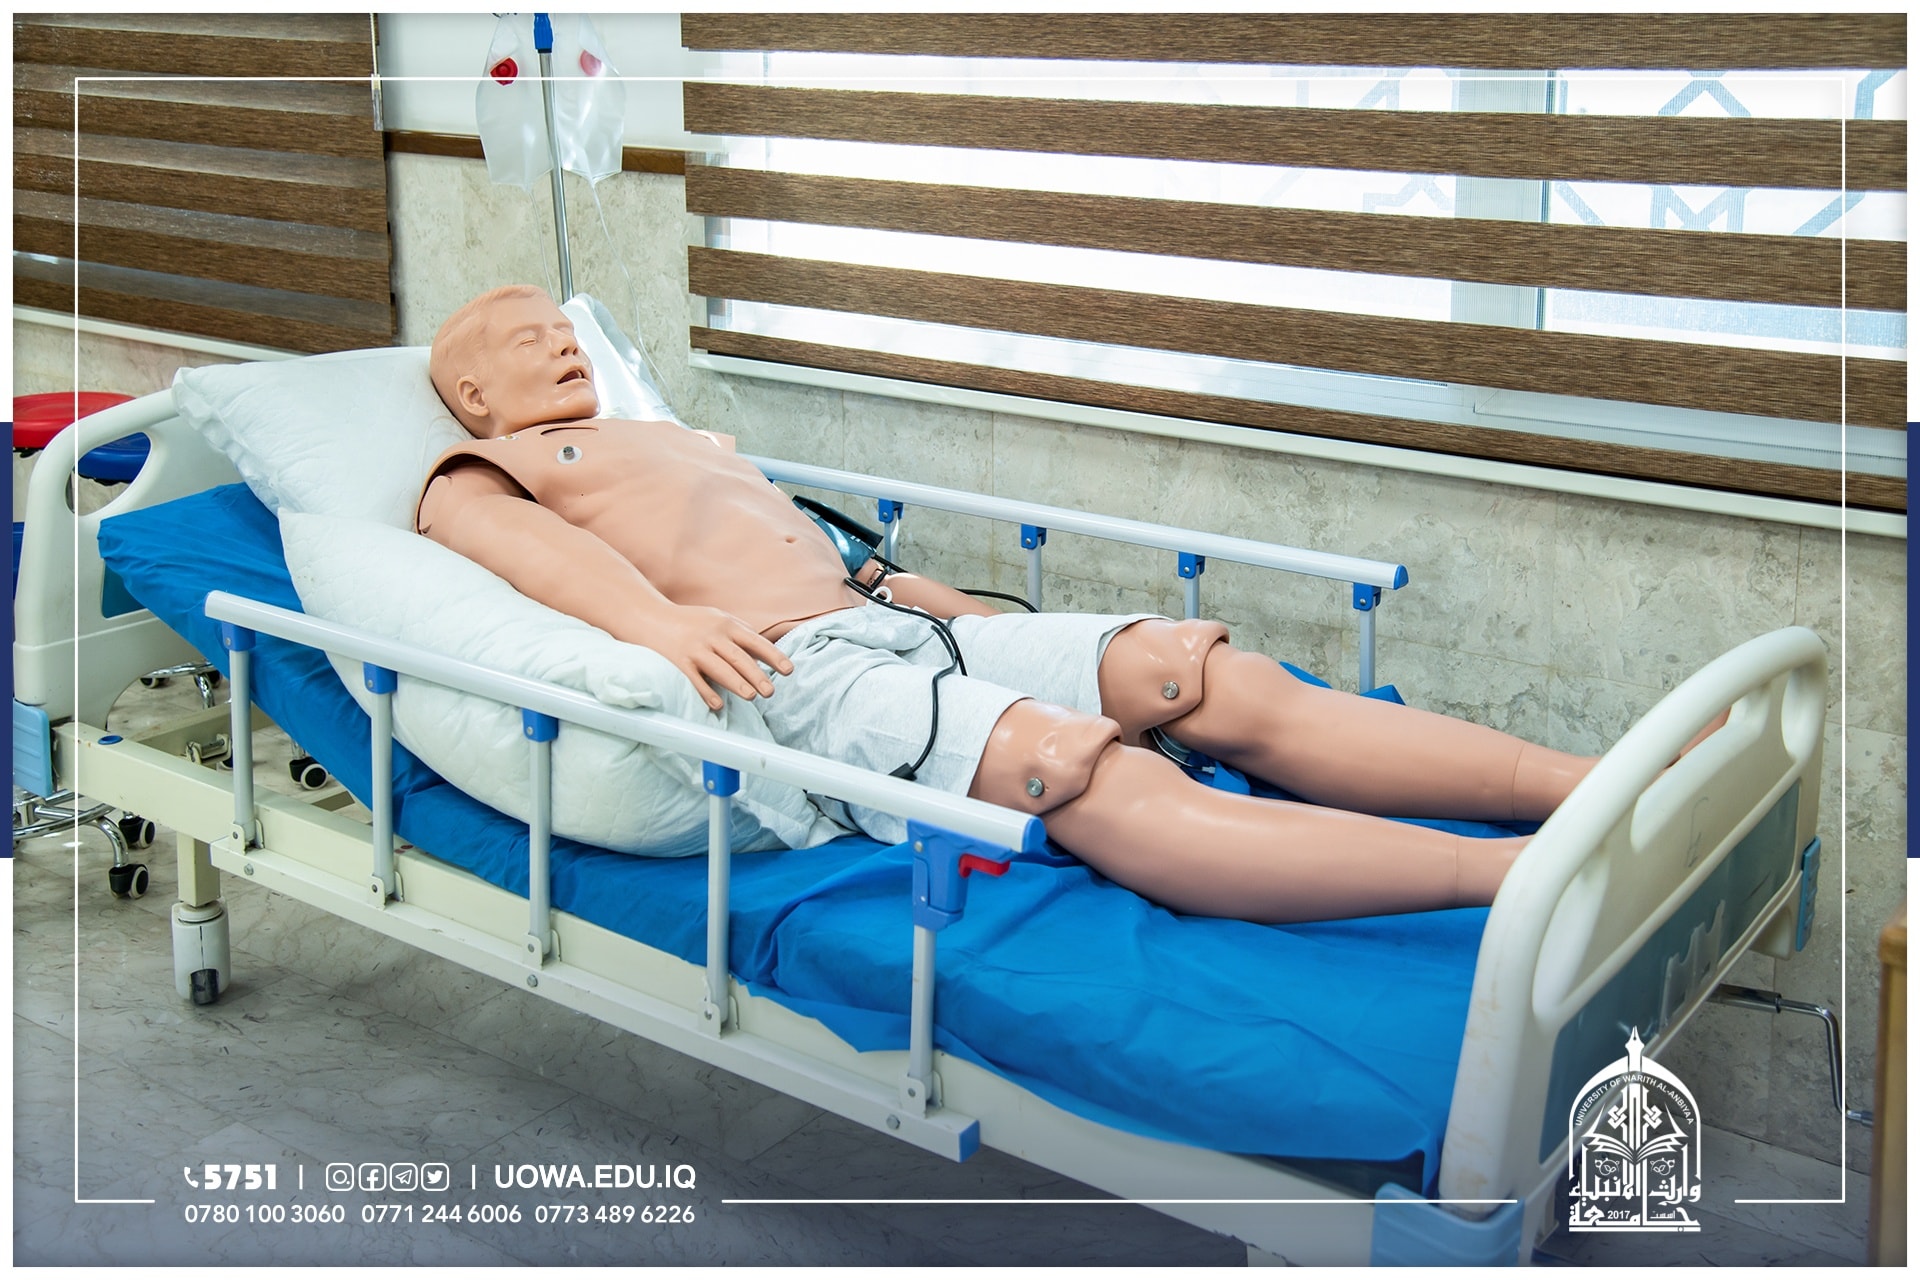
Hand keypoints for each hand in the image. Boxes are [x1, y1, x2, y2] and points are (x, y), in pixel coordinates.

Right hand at [652, 605, 793, 711]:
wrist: (647, 617)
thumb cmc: (688, 621)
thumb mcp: (715, 618)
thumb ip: (739, 632)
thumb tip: (765, 650)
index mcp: (725, 624)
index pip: (754, 642)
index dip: (773, 656)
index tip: (787, 670)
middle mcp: (711, 635)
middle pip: (739, 658)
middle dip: (757, 675)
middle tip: (771, 691)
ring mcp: (694, 648)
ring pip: (720, 669)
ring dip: (737, 684)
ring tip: (752, 696)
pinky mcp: (676, 662)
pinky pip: (694, 680)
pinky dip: (707, 693)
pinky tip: (718, 705)